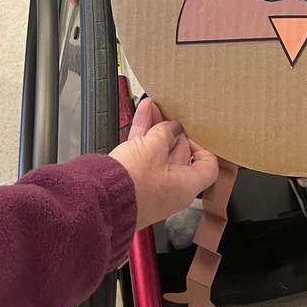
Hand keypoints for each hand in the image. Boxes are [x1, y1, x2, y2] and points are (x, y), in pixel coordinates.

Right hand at [109, 99, 218, 230]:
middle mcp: (170, 188)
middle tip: (170, 114)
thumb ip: (166, 132)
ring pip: (158, 151)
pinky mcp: (134, 180)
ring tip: (154, 107)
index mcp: (185, 185)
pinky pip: (142, 154)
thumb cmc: (131, 185)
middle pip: (179, 154)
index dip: (203, 147)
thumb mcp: (154, 148)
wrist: (100, 199)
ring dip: (157, 128)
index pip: (207, 168)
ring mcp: (151, 184)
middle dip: (173, 131)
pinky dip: (143, 134)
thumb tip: (172, 127)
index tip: (195, 134)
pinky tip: (142, 114)